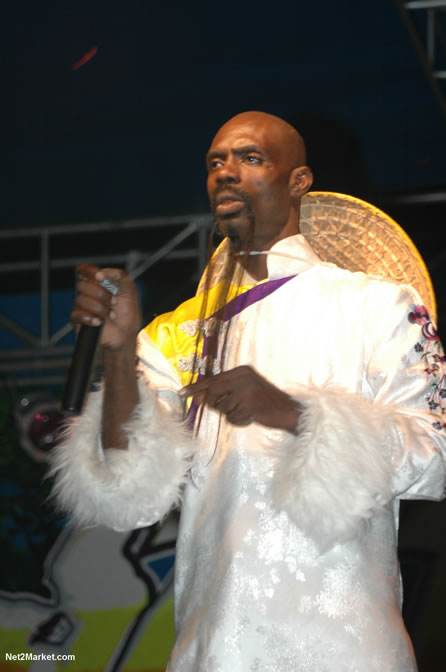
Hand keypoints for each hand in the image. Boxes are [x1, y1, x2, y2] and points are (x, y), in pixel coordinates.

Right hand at [71, 263, 140, 349]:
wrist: (125, 334)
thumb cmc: (127, 312)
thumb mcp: (129, 291)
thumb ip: (120, 276)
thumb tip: (103, 272)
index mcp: (98, 282)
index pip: (85, 270)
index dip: (90, 271)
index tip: (100, 277)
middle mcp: (87, 292)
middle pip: (82, 284)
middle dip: (101, 294)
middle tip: (114, 302)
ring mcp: (81, 305)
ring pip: (80, 300)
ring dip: (100, 308)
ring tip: (111, 315)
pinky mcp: (77, 319)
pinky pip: (76, 314)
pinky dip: (89, 318)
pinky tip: (99, 322)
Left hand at [180, 365, 300, 432]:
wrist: (288, 411)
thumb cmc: (264, 401)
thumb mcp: (244, 391)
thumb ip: (222, 392)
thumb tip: (197, 398)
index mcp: (241, 371)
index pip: (213, 379)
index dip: (196, 387)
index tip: (181, 393)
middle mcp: (243, 378)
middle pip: (213, 393)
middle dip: (215, 404)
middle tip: (230, 408)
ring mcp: (246, 391)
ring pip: (222, 408)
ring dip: (230, 413)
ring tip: (246, 410)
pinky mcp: (250, 406)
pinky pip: (231, 418)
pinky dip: (238, 421)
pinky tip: (250, 417)